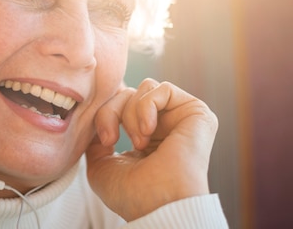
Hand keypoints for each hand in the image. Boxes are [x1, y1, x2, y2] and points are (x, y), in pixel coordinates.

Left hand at [85, 79, 217, 221]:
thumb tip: (97, 122)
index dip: (105, 114)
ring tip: (139, 142)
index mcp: (145, 137)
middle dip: (112, 112)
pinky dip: (147, 106)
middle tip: (112, 140)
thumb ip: (96, 140)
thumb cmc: (131, 193)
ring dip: (131, 113)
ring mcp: (180, 119)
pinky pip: (163, 88)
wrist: (157, 205)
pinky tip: (148, 130)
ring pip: (144, 88)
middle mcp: (164, 126)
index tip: (105, 141)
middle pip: (129, 93)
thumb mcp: (100, 166)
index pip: (119, 104)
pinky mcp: (197, 113)